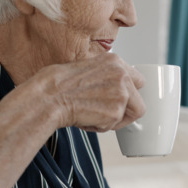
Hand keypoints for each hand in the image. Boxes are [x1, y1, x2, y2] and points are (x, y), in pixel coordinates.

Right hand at [30, 54, 145, 131]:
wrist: (49, 96)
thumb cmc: (59, 84)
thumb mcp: (88, 69)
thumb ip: (107, 77)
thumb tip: (115, 92)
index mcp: (115, 61)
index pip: (138, 80)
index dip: (129, 94)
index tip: (120, 100)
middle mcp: (122, 75)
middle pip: (139, 102)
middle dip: (125, 112)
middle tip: (106, 113)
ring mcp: (121, 93)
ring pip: (129, 116)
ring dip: (112, 120)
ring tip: (91, 114)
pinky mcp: (115, 111)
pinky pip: (114, 126)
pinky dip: (101, 126)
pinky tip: (85, 117)